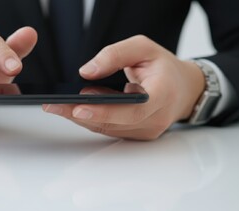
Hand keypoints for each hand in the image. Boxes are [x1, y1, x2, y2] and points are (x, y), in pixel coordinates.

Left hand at [43, 35, 204, 140]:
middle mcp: (155, 119)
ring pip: (108, 128)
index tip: (78, 108)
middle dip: (81, 115)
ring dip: (82, 119)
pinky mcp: (137, 134)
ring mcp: (147, 131)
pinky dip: (92, 120)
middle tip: (53, 107)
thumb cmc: (164, 67)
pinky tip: (74, 110)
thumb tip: (87, 71)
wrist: (184, 88)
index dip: (104, 112)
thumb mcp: (143, 48)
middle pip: (114, 123)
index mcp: (163, 96)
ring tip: (57, 107)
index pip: (132, 110)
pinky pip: (110, 129)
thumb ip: (115, 55)